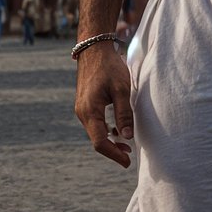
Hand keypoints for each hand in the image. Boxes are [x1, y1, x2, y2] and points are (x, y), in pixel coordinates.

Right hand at [74, 46, 133, 166]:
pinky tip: (117, 130)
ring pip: (95, 132)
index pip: (100, 142)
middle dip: (113, 150)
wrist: (93, 49)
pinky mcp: (85, 104)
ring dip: (110, 141)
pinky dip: (106, 131)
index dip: (114, 154)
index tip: (127, 162)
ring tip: (127, 145)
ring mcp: (82, 109)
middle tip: (129, 156)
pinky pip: (94, 123)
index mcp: (90, 111)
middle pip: (96, 140)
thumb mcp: (122, 89)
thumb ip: (124, 114)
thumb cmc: (109, 67)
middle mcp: (82, 113)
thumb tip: (126, 137)